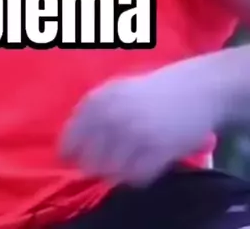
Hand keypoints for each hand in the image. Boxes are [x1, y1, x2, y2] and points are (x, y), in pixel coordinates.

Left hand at [60, 59, 222, 187]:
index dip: (70, 152)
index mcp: (99, 100)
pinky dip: (139, 176)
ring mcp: (135, 134)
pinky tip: (146, 164)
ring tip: (130, 161)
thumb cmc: (152, 91)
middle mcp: (113, 116)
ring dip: (118, 172)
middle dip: (96, 165)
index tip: (73, 159)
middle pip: (89, 161)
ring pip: (112, 172)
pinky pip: (137, 177)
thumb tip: (71, 145)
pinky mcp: (158, 149)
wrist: (195, 88)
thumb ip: (94, 113)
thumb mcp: (116, 91)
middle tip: (108, 161)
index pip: (71, 138)